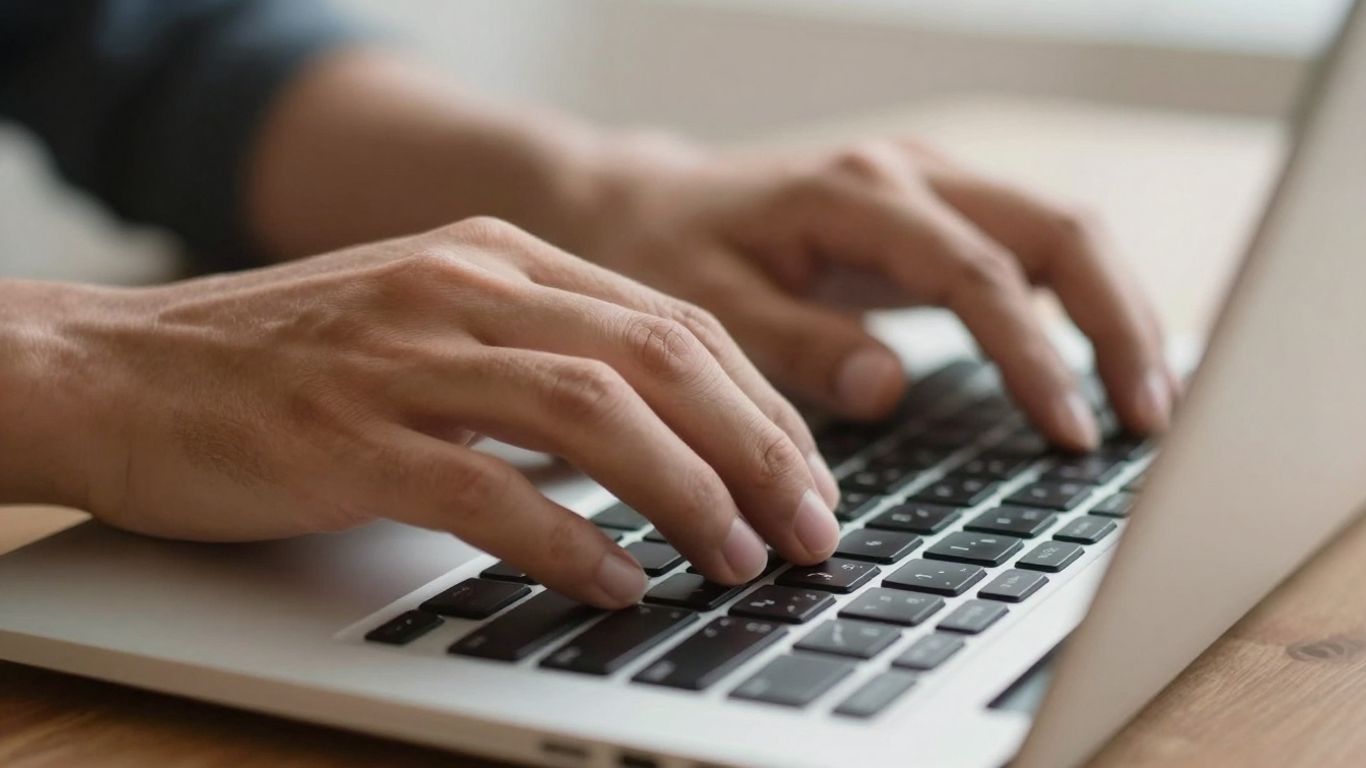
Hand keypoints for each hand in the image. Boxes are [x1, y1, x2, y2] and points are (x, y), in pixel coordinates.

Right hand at [0, 220, 841, 607]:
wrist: (122, 371)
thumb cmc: (285, 361)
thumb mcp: (432, 324)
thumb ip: (538, 356)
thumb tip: (664, 436)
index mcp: (500, 256)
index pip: (674, 322)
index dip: (760, 406)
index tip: (808, 476)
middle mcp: (465, 288)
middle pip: (661, 356)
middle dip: (757, 450)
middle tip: (810, 529)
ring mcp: (407, 356)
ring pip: (595, 413)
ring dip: (687, 492)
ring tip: (737, 559)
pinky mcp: (350, 434)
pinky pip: (490, 488)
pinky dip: (569, 542)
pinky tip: (616, 584)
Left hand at [563, 135, 1178, 449]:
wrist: (644, 207)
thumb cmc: (667, 254)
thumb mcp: (706, 308)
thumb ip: (796, 345)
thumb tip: (891, 386)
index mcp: (857, 196)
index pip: (977, 276)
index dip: (1035, 357)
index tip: (1070, 433)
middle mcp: (909, 175)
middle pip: (1057, 231)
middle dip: (1117, 324)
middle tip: (1151, 420)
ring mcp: (929, 185)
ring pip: (1060, 231)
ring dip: (1114, 311)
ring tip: (1149, 401)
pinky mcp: (934, 212)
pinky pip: (1030, 246)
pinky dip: (1076, 302)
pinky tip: (1097, 363)